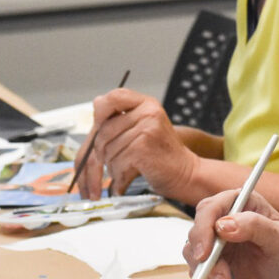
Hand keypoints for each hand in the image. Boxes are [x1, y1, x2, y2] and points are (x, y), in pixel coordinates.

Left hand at [76, 89, 196, 198]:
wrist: (185, 173)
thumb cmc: (161, 155)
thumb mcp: (143, 130)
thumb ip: (119, 123)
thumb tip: (93, 126)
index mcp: (145, 103)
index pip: (111, 98)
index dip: (99, 115)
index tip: (98, 130)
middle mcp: (147, 111)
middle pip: (103, 131)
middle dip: (99, 154)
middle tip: (102, 166)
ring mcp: (146, 127)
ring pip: (108, 150)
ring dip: (111, 167)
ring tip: (124, 172)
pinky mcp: (143, 146)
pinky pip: (116, 162)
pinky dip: (118, 176)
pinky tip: (126, 180)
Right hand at [184, 189, 278, 278]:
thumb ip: (255, 227)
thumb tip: (224, 224)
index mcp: (246, 205)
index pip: (214, 207)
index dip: (204, 227)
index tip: (206, 251)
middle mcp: (229, 221)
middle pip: (197, 229)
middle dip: (202, 254)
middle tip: (218, 274)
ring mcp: (220, 244)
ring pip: (194, 253)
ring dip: (207, 274)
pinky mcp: (216, 265)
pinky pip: (199, 272)